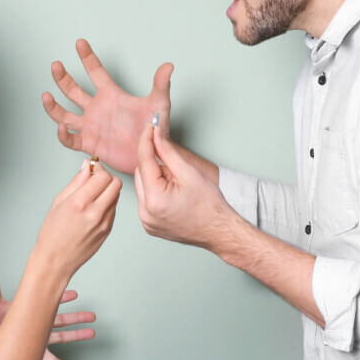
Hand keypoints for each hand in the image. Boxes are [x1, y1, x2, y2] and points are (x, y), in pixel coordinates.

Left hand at [0, 270, 96, 359]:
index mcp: (28, 311)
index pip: (47, 302)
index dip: (62, 297)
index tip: (76, 293)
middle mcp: (34, 326)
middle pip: (61, 320)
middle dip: (77, 317)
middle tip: (92, 315)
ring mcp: (35, 341)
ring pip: (62, 338)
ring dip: (77, 336)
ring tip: (92, 333)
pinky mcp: (32, 355)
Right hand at [32, 159, 122, 279]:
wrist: (56, 260)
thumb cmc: (52, 234)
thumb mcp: (59, 202)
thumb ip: (76, 182)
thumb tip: (87, 166)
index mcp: (79, 203)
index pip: (103, 176)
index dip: (98, 169)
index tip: (92, 169)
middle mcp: (95, 212)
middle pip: (116, 183)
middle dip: (106, 177)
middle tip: (95, 179)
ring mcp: (104, 223)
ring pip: (116, 195)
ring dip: (108, 190)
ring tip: (92, 195)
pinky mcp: (108, 230)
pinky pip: (113, 209)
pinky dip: (107, 203)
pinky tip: (93, 208)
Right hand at [42, 38, 172, 173]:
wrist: (152, 155)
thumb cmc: (156, 129)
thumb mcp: (159, 105)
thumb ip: (161, 85)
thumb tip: (169, 65)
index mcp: (112, 95)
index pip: (96, 72)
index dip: (87, 57)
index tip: (80, 42)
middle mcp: (97, 109)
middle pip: (73, 90)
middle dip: (63, 77)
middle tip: (56, 65)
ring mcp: (91, 126)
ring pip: (64, 114)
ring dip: (53, 106)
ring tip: (45, 96)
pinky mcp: (90, 143)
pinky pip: (71, 139)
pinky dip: (63, 134)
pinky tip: (61, 127)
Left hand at [133, 121, 238, 249]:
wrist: (219, 231)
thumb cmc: (210, 205)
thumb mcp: (189, 172)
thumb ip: (167, 151)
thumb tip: (155, 135)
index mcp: (155, 199)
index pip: (144, 161)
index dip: (147, 141)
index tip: (149, 128)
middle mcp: (146, 213)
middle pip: (140, 174)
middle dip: (154, 164)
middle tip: (175, 166)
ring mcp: (147, 222)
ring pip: (142, 187)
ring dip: (154, 178)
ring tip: (177, 184)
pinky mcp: (149, 225)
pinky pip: (146, 200)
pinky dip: (155, 192)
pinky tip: (172, 194)